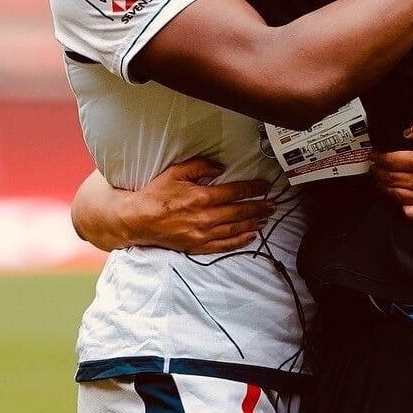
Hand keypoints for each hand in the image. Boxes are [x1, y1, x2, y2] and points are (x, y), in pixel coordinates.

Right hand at [120, 158, 274, 253]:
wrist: (138, 220)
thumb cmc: (156, 194)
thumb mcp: (175, 171)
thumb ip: (200, 166)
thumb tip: (220, 168)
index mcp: (202, 197)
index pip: (236, 191)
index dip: (253, 188)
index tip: (265, 186)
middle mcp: (206, 217)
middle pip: (240, 211)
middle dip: (260, 206)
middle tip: (273, 203)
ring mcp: (203, 234)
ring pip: (236, 228)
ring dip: (254, 222)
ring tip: (266, 217)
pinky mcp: (198, 246)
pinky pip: (225, 245)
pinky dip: (240, 240)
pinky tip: (251, 235)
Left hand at [371, 117, 412, 219]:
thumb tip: (406, 132)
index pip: (388, 161)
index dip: (376, 157)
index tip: (373, 155)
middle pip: (389, 178)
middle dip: (377, 172)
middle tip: (374, 167)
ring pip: (395, 195)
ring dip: (384, 188)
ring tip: (382, 181)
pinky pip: (410, 212)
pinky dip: (400, 206)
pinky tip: (399, 198)